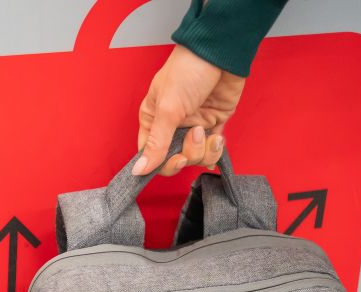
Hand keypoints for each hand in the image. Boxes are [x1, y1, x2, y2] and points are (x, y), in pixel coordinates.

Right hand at [133, 45, 244, 175]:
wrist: (221, 52)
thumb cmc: (188, 70)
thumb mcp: (168, 109)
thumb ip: (156, 143)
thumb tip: (139, 170)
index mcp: (153, 120)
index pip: (150, 154)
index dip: (161, 163)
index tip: (174, 159)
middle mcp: (171, 125)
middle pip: (174, 159)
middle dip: (185, 154)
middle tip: (192, 137)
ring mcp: (193, 125)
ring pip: (195, 156)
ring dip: (202, 149)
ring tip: (204, 128)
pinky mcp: (213, 123)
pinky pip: (212, 149)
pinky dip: (215, 148)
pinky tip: (216, 137)